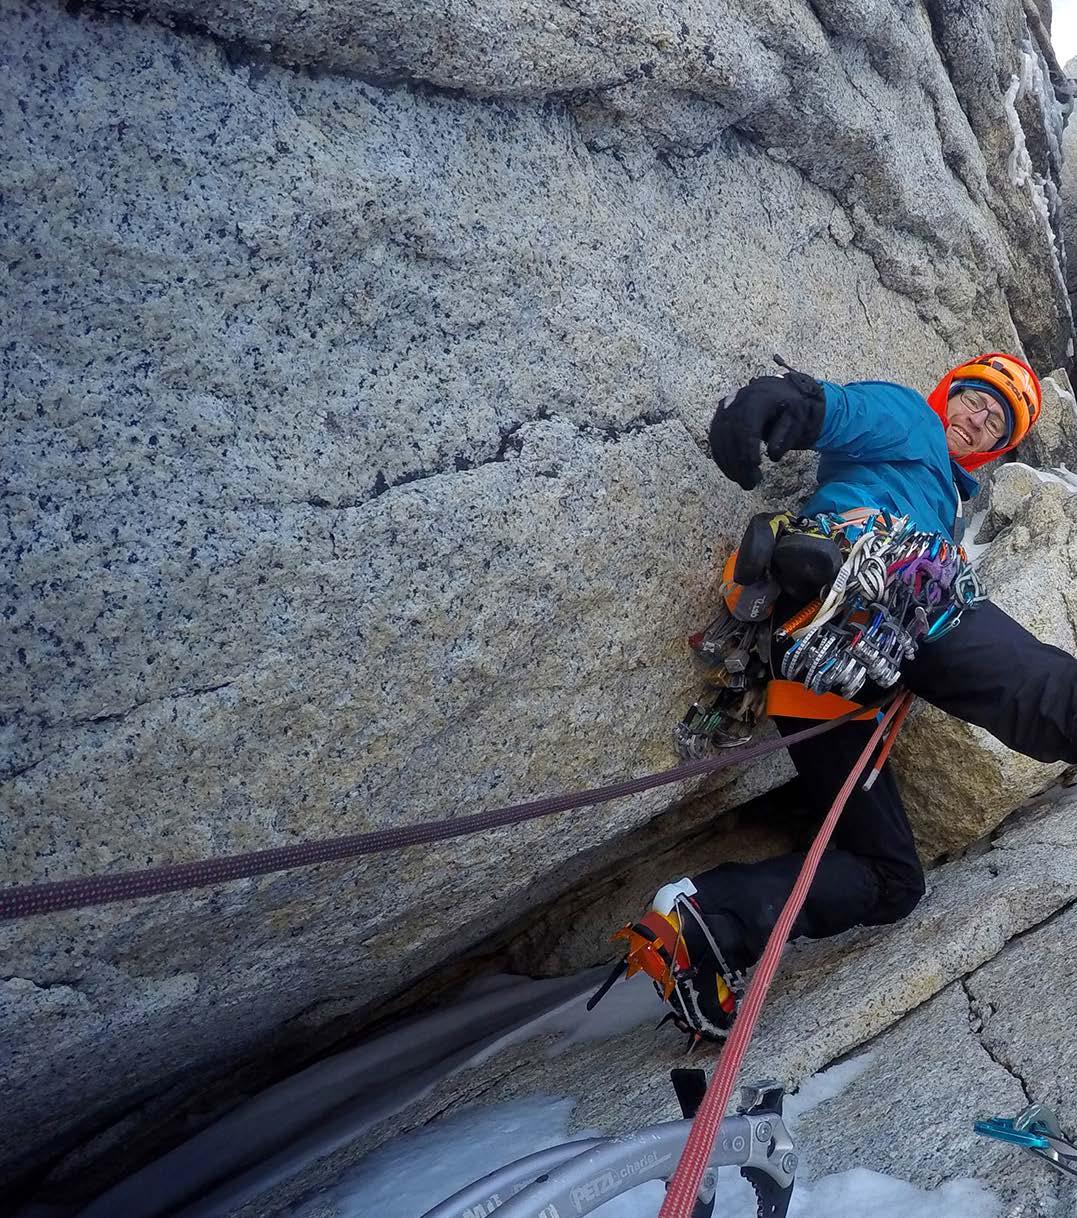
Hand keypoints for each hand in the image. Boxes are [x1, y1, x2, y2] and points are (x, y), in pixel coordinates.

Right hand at [708, 372, 824, 489]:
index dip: (748, 447)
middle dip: (738, 463)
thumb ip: (787, 435)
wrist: (775, 391)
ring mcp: (723, 410)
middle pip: (731, 435)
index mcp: (757, 398)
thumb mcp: (797, 417)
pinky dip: (722, 460)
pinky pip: (715, 442)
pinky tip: (734, 474)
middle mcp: (735, 401)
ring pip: (719, 440)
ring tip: (745, 482)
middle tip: (750, 484)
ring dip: (729, 465)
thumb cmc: (788, 406)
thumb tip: (773, 456)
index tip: (756, 466)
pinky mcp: (718, 419)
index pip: (747, 425)